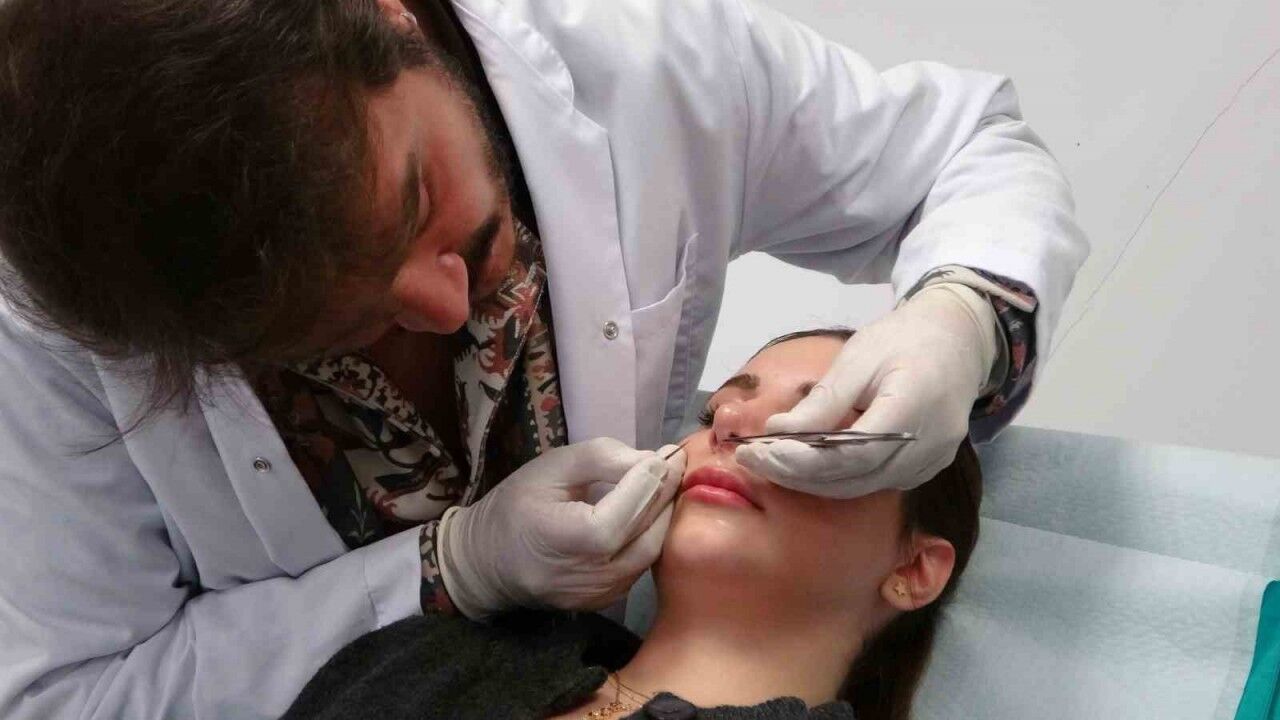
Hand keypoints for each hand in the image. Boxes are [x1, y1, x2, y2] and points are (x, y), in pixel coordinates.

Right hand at [437, 438, 685, 618]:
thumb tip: (651, 460)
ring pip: (650, 553)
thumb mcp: (550, 468)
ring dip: (662, 518)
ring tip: (664, 486)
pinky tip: (646, 515)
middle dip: (666, 496)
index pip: (629, 509)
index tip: (671, 452)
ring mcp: (598, 596)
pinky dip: (648, 539)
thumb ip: (601, 458)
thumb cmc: (513, 507)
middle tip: (675, 466)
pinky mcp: (603, 602)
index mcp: (571, 539)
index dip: (654, 479)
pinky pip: (639, 567)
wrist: (483, 563)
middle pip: (648, 534)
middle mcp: (590, 575)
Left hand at [735, 284, 996, 497]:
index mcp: (913, 406)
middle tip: (752, 460)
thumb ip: (822, 401)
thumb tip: (777, 432)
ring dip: (812, 482)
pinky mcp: (928, 468)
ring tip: (770, 463)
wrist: (957, 341)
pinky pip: (877, 483)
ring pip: (862, 487)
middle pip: (853, 478)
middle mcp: (928, 445)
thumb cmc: (902, 340)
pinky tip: (806, 466)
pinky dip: (838, 479)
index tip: (756, 451)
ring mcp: (932, 461)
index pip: (849, 453)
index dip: (799, 460)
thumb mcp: (858, 358)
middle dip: (796, 475)